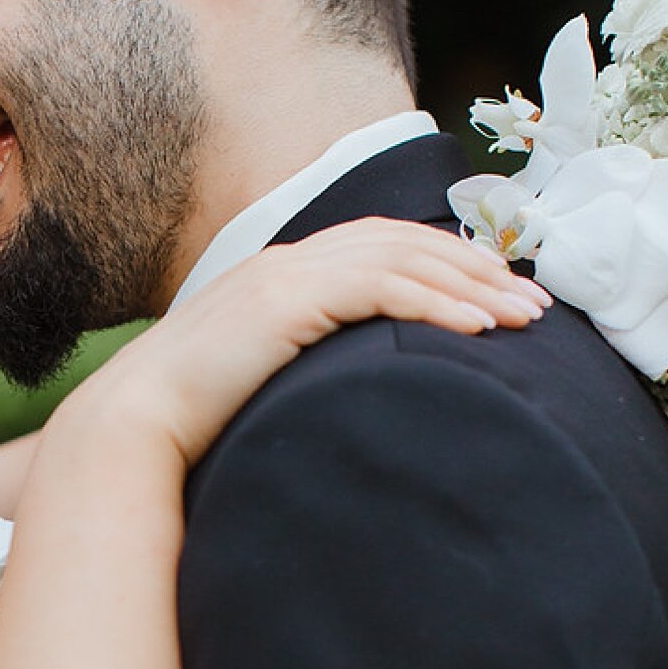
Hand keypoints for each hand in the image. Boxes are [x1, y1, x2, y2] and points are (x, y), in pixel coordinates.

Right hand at [65, 219, 550, 467]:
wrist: (130, 425)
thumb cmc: (188, 422)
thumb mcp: (262, 382)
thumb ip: (307, 368)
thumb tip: (355, 398)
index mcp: (284, 274)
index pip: (384, 247)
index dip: (450, 264)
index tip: (501, 296)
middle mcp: (289, 260)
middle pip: (406, 242)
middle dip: (479, 269)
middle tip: (536, 304)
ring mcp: (286, 274)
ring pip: (403, 259)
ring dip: (473, 286)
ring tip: (523, 319)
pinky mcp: (287, 301)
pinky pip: (379, 289)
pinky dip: (435, 304)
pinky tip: (476, 330)